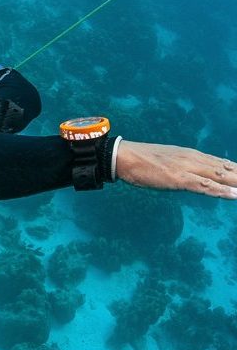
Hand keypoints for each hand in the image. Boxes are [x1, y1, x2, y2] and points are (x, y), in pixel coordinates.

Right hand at [116, 140, 236, 197]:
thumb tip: (192, 174)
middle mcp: (194, 159)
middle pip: (226, 169)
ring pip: (220, 176)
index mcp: (191, 155)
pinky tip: (234, 195)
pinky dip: (221, 191)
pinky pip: (205, 186)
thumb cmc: (142, 160)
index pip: (222, 163)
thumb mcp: (167, 160)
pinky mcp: (179, 178)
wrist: (124, 157)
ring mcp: (187, 168)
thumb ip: (183, 166)